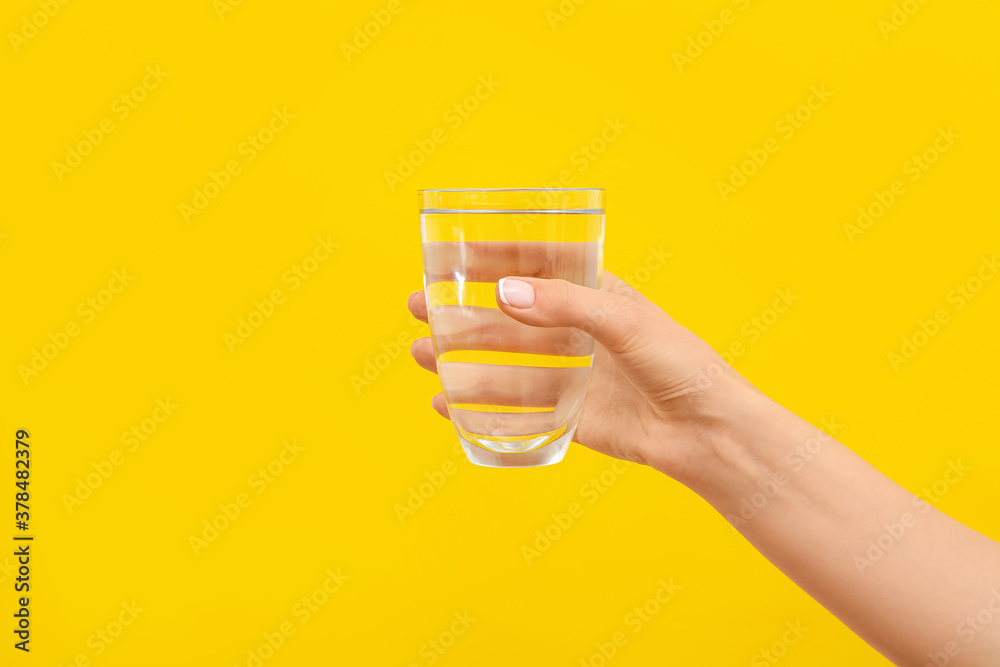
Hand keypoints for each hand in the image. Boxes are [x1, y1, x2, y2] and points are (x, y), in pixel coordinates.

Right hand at [407, 270, 762, 489]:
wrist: (707, 431)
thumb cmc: (678, 363)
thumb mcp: (625, 322)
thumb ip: (566, 307)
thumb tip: (503, 294)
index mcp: (592, 296)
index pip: (532, 267)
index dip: (489, 259)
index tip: (446, 255)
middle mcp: (574, 333)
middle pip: (505, 318)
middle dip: (459, 312)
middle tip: (416, 308)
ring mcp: (569, 375)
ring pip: (502, 364)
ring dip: (460, 359)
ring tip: (420, 356)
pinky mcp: (569, 416)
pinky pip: (516, 410)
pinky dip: (480, 408)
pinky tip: (447, 406)